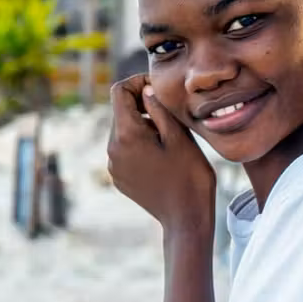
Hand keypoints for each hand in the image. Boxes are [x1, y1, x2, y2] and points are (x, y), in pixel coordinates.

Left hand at [107, 74, 216, 234]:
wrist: (186, 219)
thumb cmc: (189, 176)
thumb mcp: (179, 136)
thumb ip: (159, 109)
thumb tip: (146, 90)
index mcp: (126, 135)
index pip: (118, 91)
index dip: (137, 82)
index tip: (159, 89)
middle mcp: (113, 149)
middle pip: (120, 111)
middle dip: (142, 105)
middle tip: (170, 113)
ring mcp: (114, 166)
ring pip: (123, 130)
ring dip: (142, 125)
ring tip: (170, 137)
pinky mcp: (119, 178)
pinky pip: (125, 149)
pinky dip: (140, 143)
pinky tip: (163, 155)